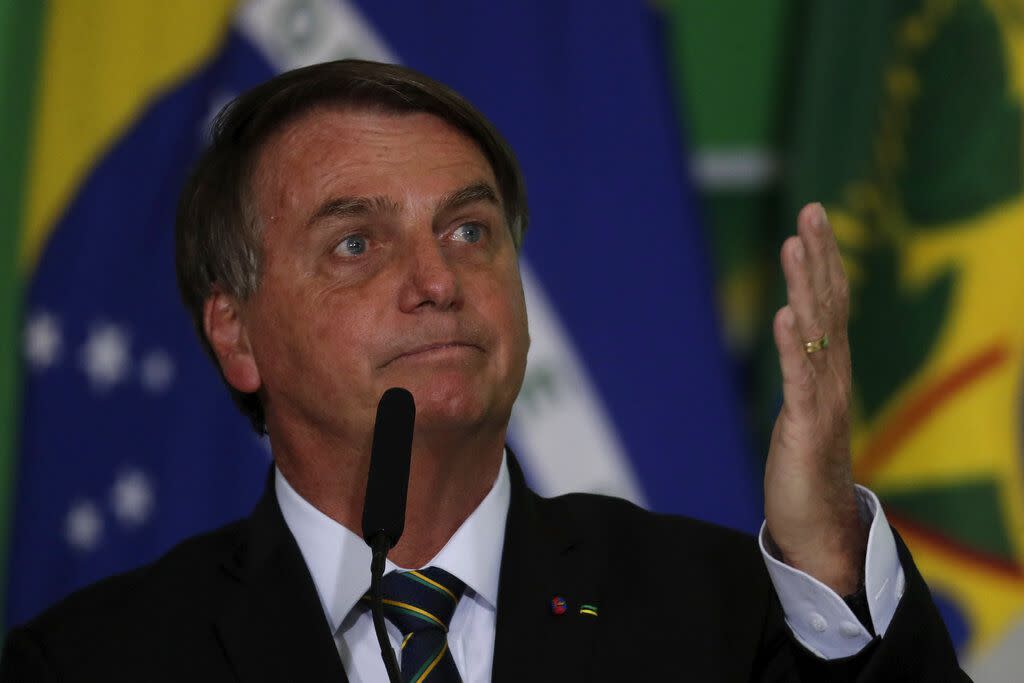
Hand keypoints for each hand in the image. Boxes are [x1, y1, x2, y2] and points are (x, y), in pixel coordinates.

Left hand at [764, 203, 865, 594]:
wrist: (820, 530)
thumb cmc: (807, 471)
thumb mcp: (804, 410)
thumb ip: (804, 375)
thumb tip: (794, 340)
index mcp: (830, 372)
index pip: (831, 305)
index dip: (824, 261)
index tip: (813, 220)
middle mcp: (834, 379)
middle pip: (829, 306)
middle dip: (819, 257)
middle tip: (812, 211)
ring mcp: (823, 402)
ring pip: (816, 334)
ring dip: (805, 287)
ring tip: (795, 245)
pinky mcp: (805, 428)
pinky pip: (799, 381)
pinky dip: (793, 346)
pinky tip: (785, 315)